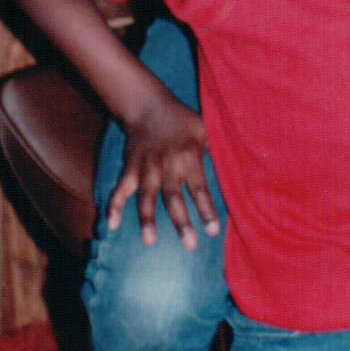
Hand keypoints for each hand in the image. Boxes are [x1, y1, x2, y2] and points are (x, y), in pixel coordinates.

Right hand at [107, 92, 220, 249]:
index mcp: (188, 155)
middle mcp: (167, 163)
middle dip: (181, 221)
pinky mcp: (131, 167)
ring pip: (146, 196)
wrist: (149, 105)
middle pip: (173, 196)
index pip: (199, 187)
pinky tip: (111, 224)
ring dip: (147, 219)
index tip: (213, 231)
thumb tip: (238, 168)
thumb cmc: (183, 120)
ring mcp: (146, 167)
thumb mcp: (205, 128)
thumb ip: (216, 149)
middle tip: (190, 245)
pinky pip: (120, 188)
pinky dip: (114, 205)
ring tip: (150, 242)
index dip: (206, 209)